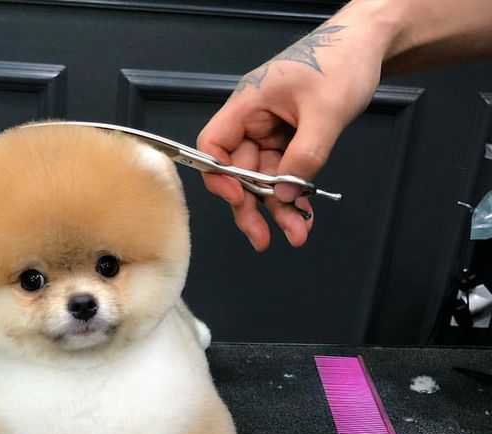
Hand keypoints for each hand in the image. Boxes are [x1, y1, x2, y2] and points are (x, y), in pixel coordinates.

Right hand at [197, 20, 384, 249]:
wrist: (370, 45)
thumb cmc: (343, 61)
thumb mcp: (326, 111)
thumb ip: (304, 156)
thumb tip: (286, 195)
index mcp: (249, 104)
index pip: (214, 145)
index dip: (219, 176)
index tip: (238, 199)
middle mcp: (254, 122)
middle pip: (239, 173)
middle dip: (251, 207)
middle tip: (262, 238)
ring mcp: (271, 134)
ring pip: (264, 181)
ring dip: (278, 210)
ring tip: (296, 234)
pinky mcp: (289, 143)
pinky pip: (285, 176)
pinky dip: (294, 197)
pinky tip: (303, 216)